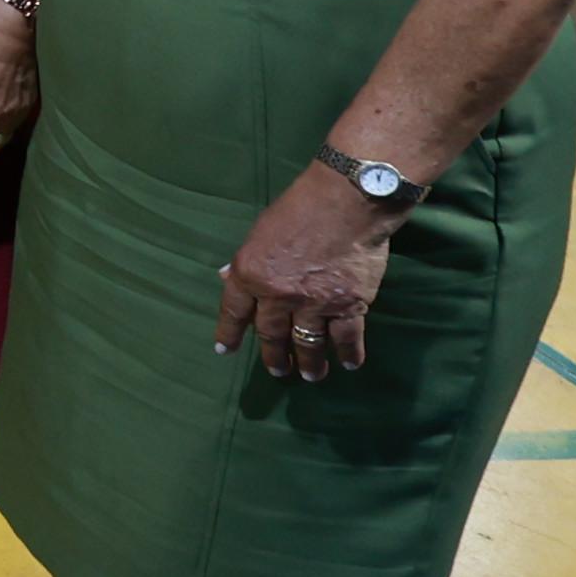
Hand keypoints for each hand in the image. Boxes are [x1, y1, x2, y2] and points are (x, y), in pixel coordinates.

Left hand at [210, 166, 393, 378]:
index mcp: (250, 273)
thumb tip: (228, 278)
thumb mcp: (260, 231)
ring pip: (308, 343)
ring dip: (309, 362)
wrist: (346, 201)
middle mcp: (278, 295)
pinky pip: (347, 337)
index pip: (234, 311)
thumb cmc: (300, 207)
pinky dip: (350, 352)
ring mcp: (314, 303)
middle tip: (278, 371)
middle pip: (272, 334)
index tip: (225, 350)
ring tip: (311, 375)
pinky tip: (350, 363)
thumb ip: (247, 260)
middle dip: (274, 356)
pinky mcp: (349, 305)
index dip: (229, 332)